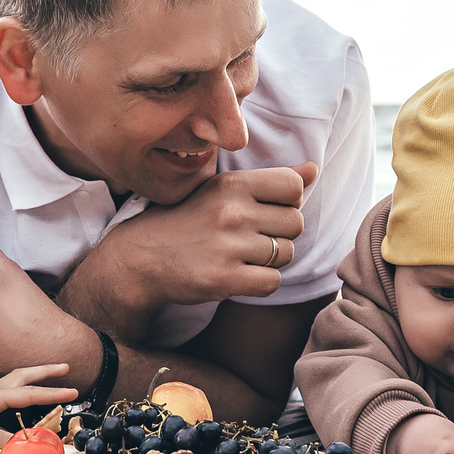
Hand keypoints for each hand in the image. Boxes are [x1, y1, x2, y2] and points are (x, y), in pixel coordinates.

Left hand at [0, 364, 77, 440]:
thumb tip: (24, 446)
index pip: (27, 394)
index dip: (52, 394)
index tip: (75, 391)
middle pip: (21, 377)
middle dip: (44, 372)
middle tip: (66, 366)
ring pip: (10, 385)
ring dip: (30, 382)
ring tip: (45, 383)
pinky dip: (11, 399)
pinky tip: (10, 409)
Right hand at [69, 162, 317, 331]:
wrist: (139, 259)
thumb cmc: (184, 221)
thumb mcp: (219, 190)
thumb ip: (270, 180)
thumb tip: (314, 170)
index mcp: (231, 184)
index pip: (294, 187)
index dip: (287, 202)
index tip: (264, 210)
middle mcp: (231, 212)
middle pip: (296, 223)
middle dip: (280, 233)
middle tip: (252, 238)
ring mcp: (227, 246)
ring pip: (286, 254)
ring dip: (271, 260)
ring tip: (241, 256)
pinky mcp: (223, 279)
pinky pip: (272, 282)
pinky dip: (261, 283)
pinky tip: (239, 275)